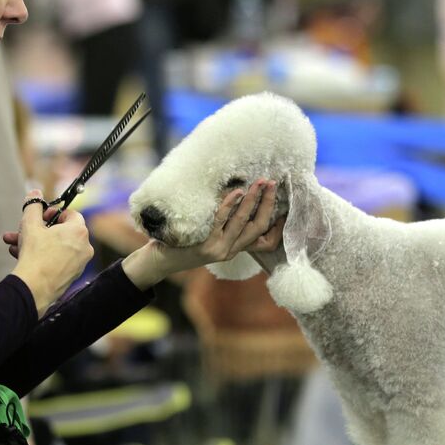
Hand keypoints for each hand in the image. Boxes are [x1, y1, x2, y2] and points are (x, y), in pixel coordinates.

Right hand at [8, 190, 93, 315]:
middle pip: (60, 231)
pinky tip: (19, 255)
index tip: (40, 216)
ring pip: (55, 246)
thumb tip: (35, 192)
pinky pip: (56, 260)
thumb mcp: (30, 224)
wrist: (33, 288)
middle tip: (22, 230)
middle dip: (37, 229)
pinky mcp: (71, 276)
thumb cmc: (35, 254)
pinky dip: (41, 256)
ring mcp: (79, 263)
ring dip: (34, 242)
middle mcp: (84, 247)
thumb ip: (33, 206)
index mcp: (79, 231)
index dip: (53, 212)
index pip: (70, 214)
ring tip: (13, 243)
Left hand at [122, 179, 283, 289]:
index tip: (285, 206)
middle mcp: (230, 251)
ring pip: (244, 223)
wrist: (159, 262)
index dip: (278, 225)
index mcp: (234, 249)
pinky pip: (221, 221)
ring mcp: (218, 249)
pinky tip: (237, 191)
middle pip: (259, 227)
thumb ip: (223, 223)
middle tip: (273, 183)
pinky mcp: (205, 245)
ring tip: (261, 182)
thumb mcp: (208, 236)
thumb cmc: (182, 244)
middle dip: (268, 203)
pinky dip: (230, 204)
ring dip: (254, 200)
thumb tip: (237, 192)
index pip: (266, 241)